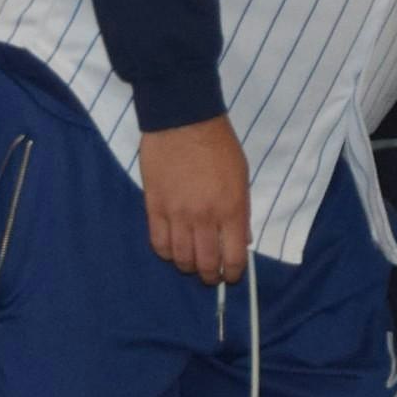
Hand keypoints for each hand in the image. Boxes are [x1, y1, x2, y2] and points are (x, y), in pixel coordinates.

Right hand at [139, 117, 254, 281]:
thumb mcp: (242, 177)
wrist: (183, 121)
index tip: (232, 275)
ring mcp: (177, 214)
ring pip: (180, 257)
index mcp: (232, 209)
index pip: (234, 256)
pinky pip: (158, 243)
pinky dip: (166, 253)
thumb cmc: (219, 145)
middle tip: (211, 276)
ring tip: (192, 264)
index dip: (234, 272)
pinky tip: (172, 250)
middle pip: (206, 263)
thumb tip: (242, 239)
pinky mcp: (154, 207)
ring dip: (188, 266)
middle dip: (210, 276)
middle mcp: (205, 217)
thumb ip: (242, 211)